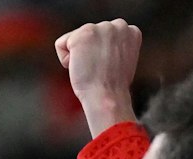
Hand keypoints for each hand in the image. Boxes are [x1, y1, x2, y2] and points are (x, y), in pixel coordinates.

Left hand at [56, 19, 141, 137]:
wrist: (108, 98)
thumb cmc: (112, 87)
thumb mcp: (122, 60)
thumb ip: (115, 45)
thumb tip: (101, 44)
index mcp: (131, 31)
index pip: (104, 35)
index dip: (102, 54)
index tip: (110, 68)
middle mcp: (118, 25)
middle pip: (88, 34)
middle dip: (90, 52)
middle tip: (100, 70)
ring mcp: (100, 28)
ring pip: (74, 39)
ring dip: (79, 56)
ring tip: (92, 69)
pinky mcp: (83, 34)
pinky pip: (61, 45)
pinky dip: (65, 60)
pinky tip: (81, 68)